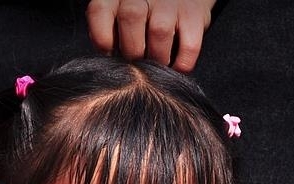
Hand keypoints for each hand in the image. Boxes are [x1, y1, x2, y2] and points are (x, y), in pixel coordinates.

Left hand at [86, 0, 215, 71]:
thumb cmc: (143, 14)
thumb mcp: (119, 15)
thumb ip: (109, 33)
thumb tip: (109, 60)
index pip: (99, 12)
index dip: (103, 40)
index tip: (111, 55)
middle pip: (131, 19)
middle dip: (132, 52)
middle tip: (138, 65)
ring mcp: (170, 2)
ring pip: (159, 32)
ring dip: (157, 59)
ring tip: (157, 67)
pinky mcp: (194, 14)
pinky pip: (189, 45)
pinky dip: (182, 64)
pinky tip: (176, 67)